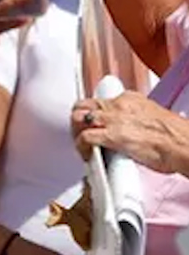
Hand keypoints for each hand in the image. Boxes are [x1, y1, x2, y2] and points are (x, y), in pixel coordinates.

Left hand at [73, 93, 188, 176]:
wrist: (183, 145)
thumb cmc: (174, 138)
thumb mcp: (150, 118)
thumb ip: (133, 120)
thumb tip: (126, 130)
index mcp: (129, 99)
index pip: (100, 100)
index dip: (91, 113)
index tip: (92, 123)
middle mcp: (118, 105)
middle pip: (83, 106)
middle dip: (77, 121)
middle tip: (81, 135)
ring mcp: (113, 119)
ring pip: (78, 118)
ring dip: (76, 133)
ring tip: (83, 145)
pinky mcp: (111, 136)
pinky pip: (84, 138)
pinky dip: (81, 147)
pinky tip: (87, 155)